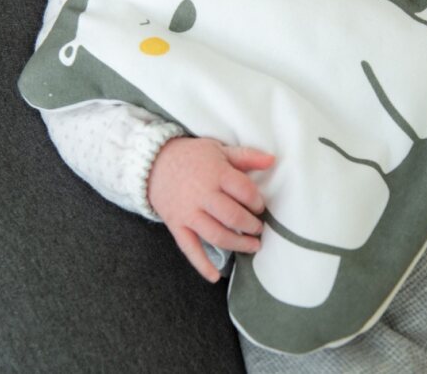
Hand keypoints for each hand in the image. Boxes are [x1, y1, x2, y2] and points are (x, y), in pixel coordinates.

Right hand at [147, 137, 274, 282]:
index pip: (244, 191)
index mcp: (216, 173)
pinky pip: (189, 248)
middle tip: (259, 228)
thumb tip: (272, 160)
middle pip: (232, 216)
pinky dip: (202, 264)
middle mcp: (202, 195)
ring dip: (237, 244)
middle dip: (251, 226)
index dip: (257, 202)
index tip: (260, 206)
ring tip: (252, 246)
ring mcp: (188, 212)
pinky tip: (215, 276)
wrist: (154, 163)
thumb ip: (246, 156)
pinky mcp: (177, 225)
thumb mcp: (219, 150)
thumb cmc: (193, 156)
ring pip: (216, 235)